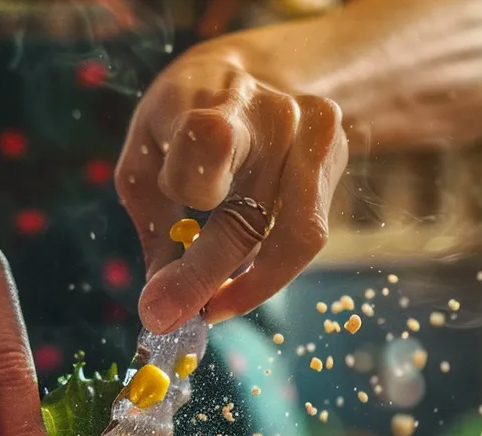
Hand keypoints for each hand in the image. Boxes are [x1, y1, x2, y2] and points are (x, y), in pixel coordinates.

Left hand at [116, 47, 347, 332]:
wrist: (244, 72)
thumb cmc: (178, 125)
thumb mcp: (145, 163)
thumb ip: (154, 231)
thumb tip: (164, 305)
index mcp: (215, 100)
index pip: (209, 144)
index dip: (187, 199)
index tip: (159, 250)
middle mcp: (274, 114)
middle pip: (247, 214)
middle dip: (203, 276)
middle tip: (165, 318)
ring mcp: (315, 135)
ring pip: (293, 237)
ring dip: (247, 286)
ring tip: (209, 308)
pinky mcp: (337, 155)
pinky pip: (308, 235)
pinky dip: (271, 270)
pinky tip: (239, 284)